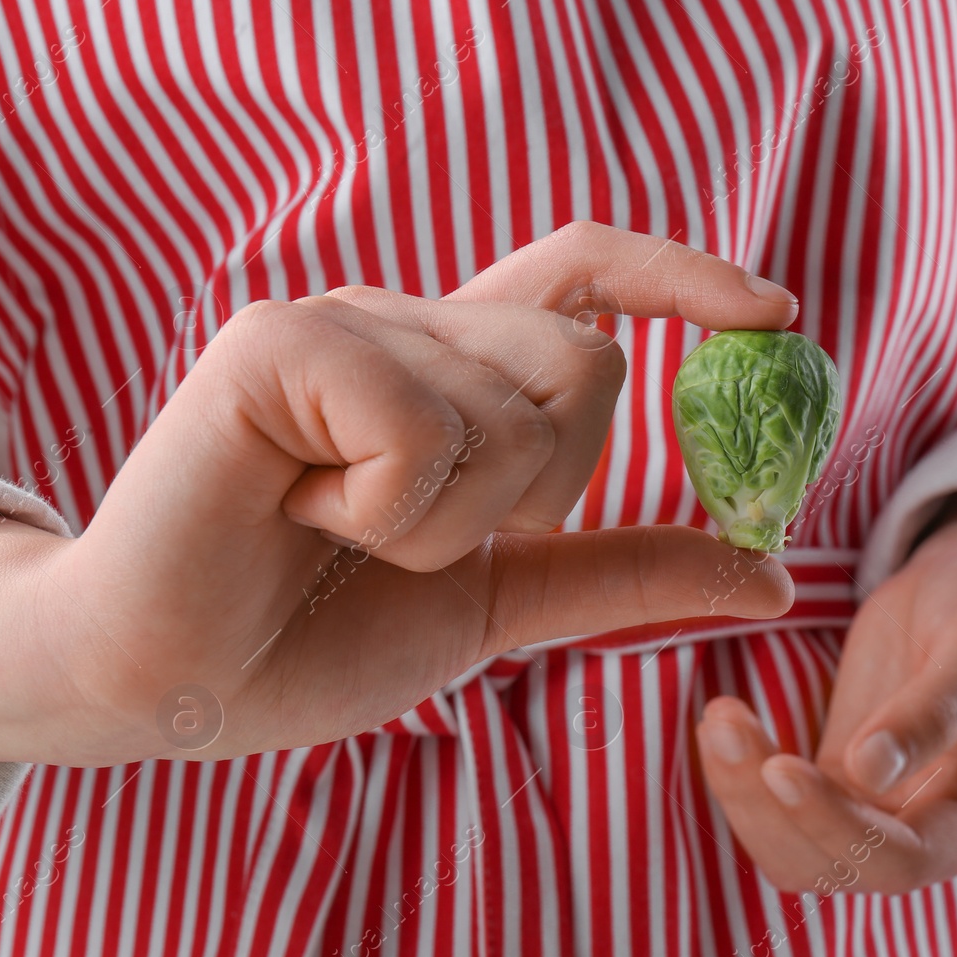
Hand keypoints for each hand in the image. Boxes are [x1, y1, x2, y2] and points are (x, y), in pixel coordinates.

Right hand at [0, 221, 795, 765]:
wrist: (176, 684)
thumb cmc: (321, 634)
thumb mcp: (507, 601)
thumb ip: (629, 571)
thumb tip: (778, 577)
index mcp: (458, 370)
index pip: (590, 272)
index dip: (687, 280)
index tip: (780, 315)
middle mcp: (409, 321)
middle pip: (588, 361)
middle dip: (549, 488)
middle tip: (433, 538)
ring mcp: (345, 322)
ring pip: (516, 411)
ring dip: (453, 528)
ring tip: (344, 536)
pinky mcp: (278, 343)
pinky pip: (425, 432)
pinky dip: (388, 517)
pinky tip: (304, 519)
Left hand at [697, 489, 956, 893]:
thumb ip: (935, 708)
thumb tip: (866, 774)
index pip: (907, 860)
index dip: (839, 828)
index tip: (782, 767)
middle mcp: (934, 829)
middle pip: (838, 866)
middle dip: (772, 810)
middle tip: (725, 725)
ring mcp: (882, 810)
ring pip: (796, 848)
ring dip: (746, 798)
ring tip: (718, 719)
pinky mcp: (840, 780)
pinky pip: (780, 808)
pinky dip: (743, 777)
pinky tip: (722, 722)